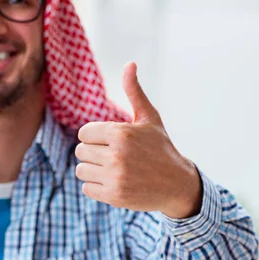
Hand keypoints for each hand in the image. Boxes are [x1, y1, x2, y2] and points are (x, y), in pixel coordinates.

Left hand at [75, 62, 201, 218]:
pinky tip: (114, 182)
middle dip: (94, 153)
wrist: (177, 184)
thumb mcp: (149, 118)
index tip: (110, 141)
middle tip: (114, 157)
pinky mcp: (114, 196)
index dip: (95, 137)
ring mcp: (115, 177)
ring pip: (81, 170)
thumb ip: (133, 92)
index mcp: (121, 133)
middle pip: (81, 151)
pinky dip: (96, 187)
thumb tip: (130, 63)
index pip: (84, 133)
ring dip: (93, 170)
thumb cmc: (160, 148)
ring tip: (113, 170)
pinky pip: (86, 188)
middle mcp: (117, 155)